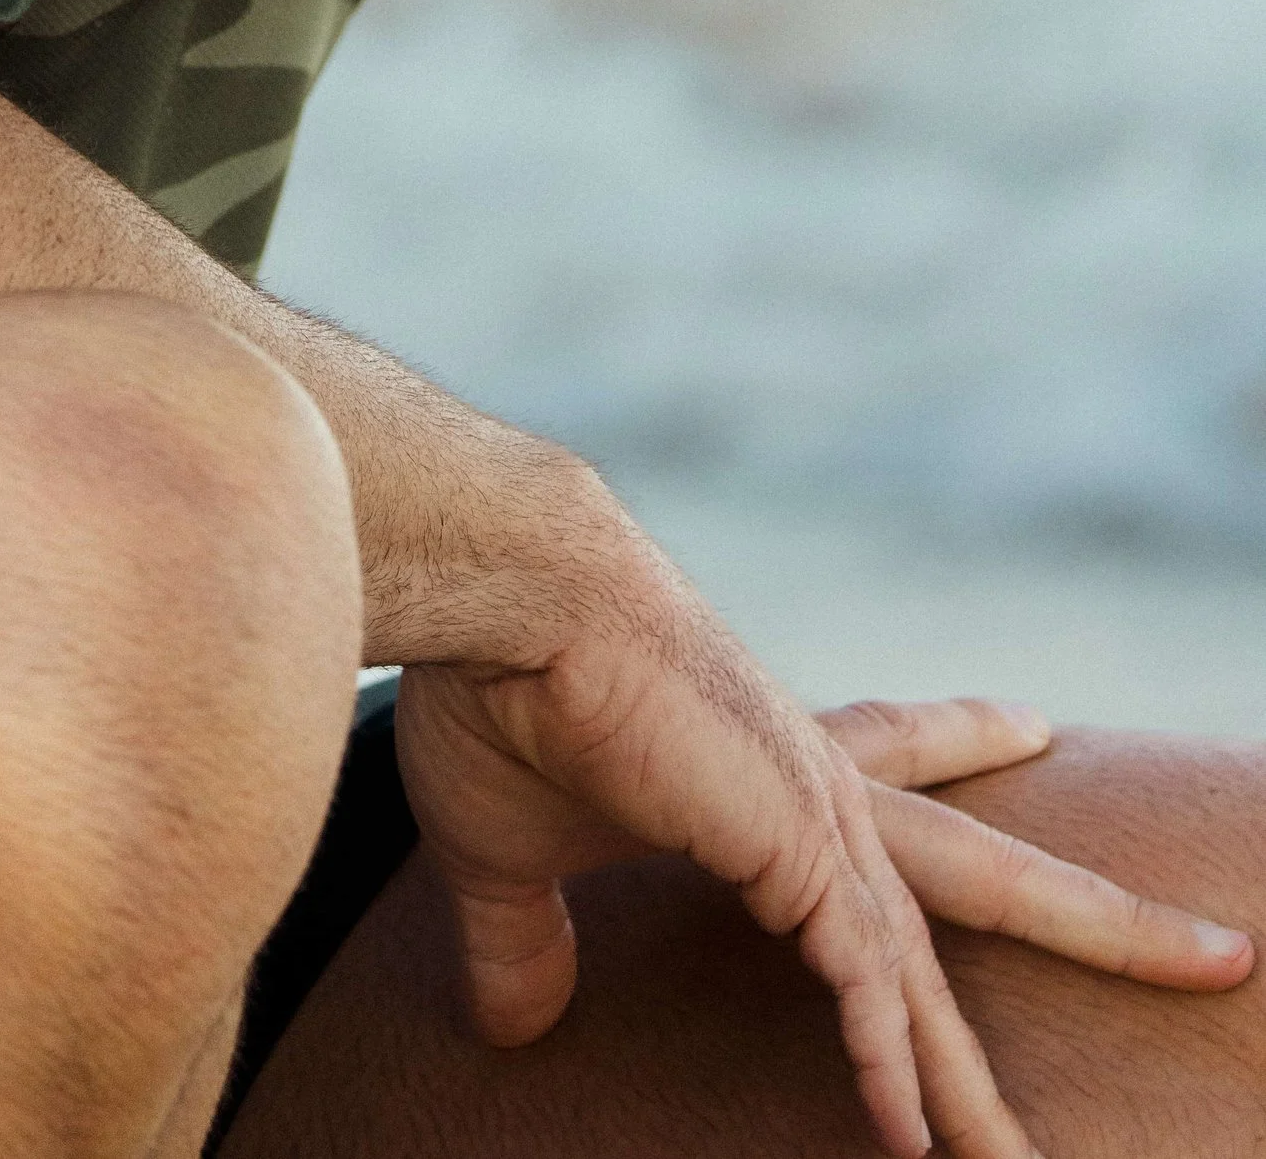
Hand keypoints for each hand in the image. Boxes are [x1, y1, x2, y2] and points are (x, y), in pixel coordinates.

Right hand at [394, 544, 1253, 1158]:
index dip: (955, 735)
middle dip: (1101, 915)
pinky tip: (912, 1133)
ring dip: (978, 1080)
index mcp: (765, 749)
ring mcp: (820, 816)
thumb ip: (529, 937)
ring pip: (935, 966)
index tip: (1027, 722)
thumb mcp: (509, 841)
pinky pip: (865, 985)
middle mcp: (818, 777)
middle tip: (1217, 948)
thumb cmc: (503, 686)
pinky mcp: (796, 848)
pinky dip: (891, 1064)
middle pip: (987, 865)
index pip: (889, 743)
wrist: (515, 593)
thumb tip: (512, 1022)